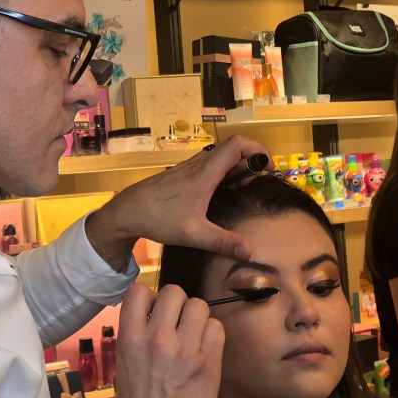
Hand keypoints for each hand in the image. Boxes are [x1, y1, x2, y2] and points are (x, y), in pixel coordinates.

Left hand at [85, 134, 272, 269]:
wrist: (128, 210)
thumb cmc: (158, 218)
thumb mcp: (193, 234)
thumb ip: (222, 242)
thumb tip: (249, 252)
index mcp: (205, 173)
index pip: (238, 145)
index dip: (259, 150)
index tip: (269, 168)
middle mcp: (199, 165)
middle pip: (234, 149)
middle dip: (253, 161)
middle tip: (260, 182)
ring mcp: (191, 168)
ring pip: (223, 157)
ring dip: (239, 167)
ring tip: (245, 188)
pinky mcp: (184, 175)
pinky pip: (212, 165)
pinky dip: (225, 173)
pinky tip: (224, 193)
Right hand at [113, 283, 223, 397]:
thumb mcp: (124, 360)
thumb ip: (138, 332)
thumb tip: (156, 310)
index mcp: (130, 337)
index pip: (139, 289)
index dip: (151, 297)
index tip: (155, 311)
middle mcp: (156, 338)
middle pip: (175, 292)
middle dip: (178, 304)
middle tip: (178, 324)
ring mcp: (184, 350)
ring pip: (200, 305)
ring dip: (197, 318)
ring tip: (193, 337)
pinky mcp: (208, 363)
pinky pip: (217, 328)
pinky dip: (212, 335)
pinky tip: (204, 350)